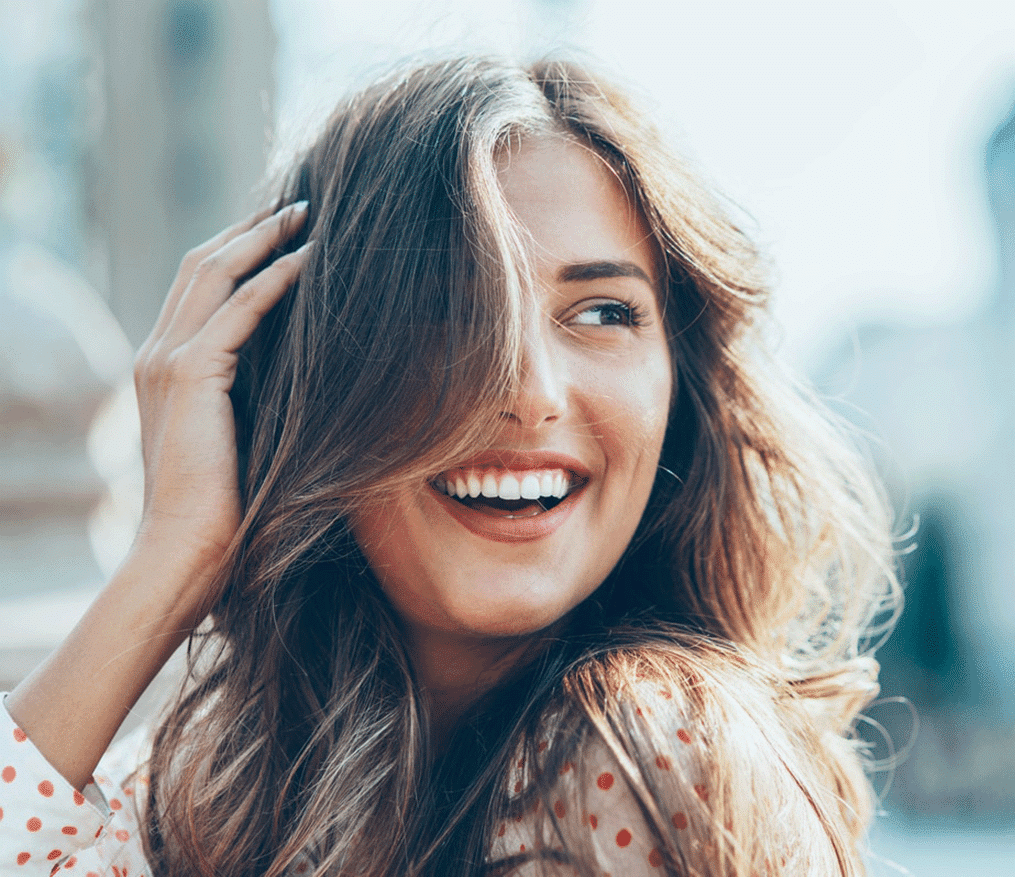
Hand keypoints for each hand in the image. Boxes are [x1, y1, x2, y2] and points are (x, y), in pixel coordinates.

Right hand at [131, 202, 310, 610]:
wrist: (185, 550)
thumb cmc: (220, 508)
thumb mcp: (237, 434)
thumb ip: (250, 393)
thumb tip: (300, 370)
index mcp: (164, 366)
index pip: (198, 287)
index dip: (237, 251)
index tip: (280, 229)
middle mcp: (157, 352)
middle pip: (202, 265)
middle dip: (249, 228)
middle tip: (296, 204)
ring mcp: (167, 360)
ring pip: (214, 273)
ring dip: (262, 237)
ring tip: (306, 213)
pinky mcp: (191, 375)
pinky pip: (239, 309)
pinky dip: (275, 278)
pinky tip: (309, 259)